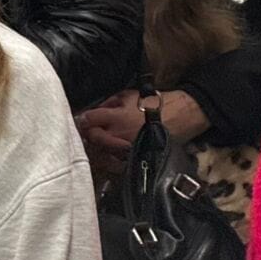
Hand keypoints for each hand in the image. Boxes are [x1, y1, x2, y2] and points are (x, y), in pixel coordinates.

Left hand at [77, 89, 209, 157]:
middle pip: (93, 138)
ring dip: (96, 147)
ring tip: (94, 143)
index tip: (80, 119)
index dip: (83, 119)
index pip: (90, 120)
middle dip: (88, 133)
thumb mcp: (128, 95)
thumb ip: (110, 103)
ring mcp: (126, 150)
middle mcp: (118, 136)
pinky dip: (109, 159)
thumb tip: (98, 109)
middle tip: (86, 130)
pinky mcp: (135, 159)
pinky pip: (116, 163)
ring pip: (102, 152)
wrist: (180, 117)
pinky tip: (108, 155)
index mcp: (116, 118)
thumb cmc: (154, 103)